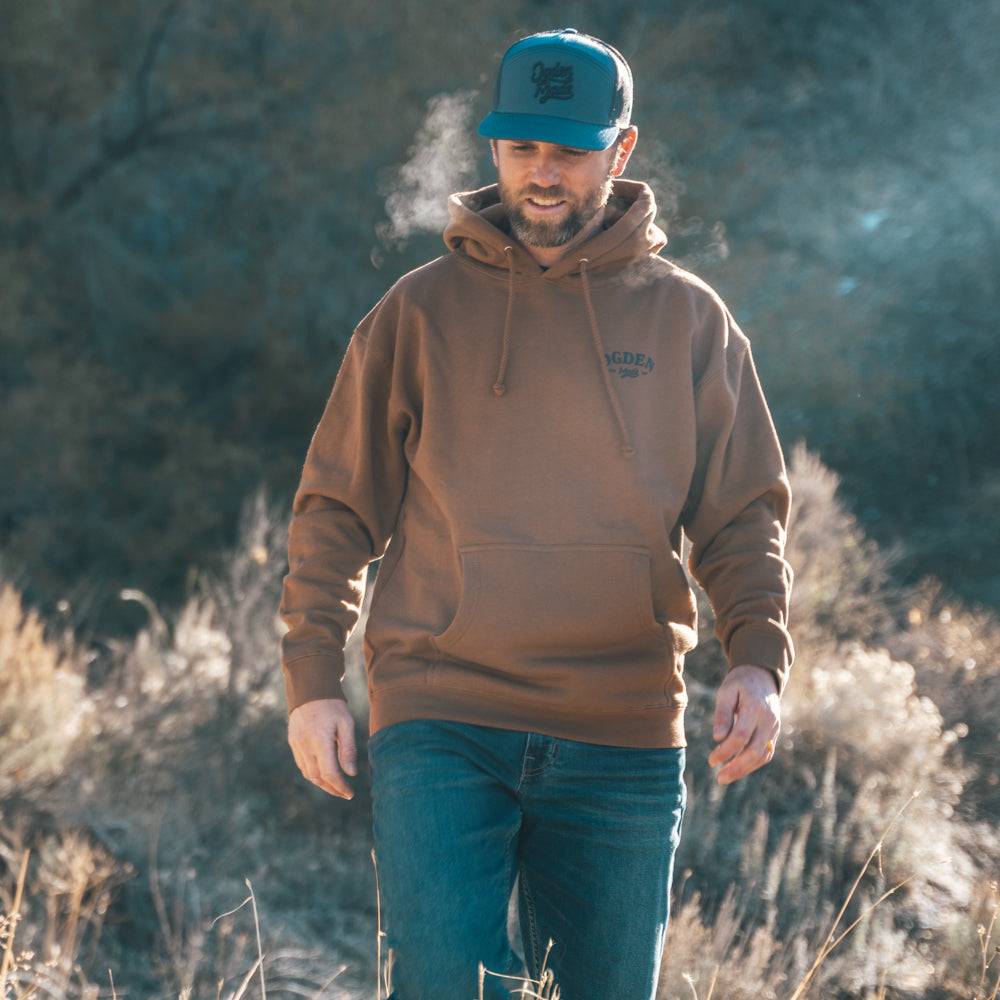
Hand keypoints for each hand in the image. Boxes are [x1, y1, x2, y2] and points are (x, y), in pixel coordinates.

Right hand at [288, 698, 357, 798]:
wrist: (310, 689)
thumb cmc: (332, 705)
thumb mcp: (346, 723)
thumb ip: (348, 749)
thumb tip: (351, 773)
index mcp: (320, 740)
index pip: (329, 773)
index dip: (340, 786)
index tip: (350, 793)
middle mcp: (305, 745)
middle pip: (317, 777)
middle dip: (331, 789)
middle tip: (344, 793)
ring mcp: (296, 744)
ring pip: (307, 773)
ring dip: (321, 783)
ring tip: (335, 786)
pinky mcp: (293, 742)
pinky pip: (302, 764)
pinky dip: (313, 773)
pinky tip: (323, 773)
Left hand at [708, 665, 779, 785]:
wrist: (762, 676)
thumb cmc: (739, 683)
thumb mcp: (726, 691)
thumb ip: (722, 713)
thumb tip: (718, 737)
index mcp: (755, 708)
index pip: (741, 736)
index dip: (726, 751)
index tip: (711, 760)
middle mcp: (768, 720)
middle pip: (755, 751)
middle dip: (737, 768)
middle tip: (719, 778)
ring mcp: (774, 728)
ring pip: (763, 756)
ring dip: (745, 770)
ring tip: (726, 777)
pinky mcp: (775, 733)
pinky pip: (767, 753)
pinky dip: (753, 764)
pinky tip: (738, 769)